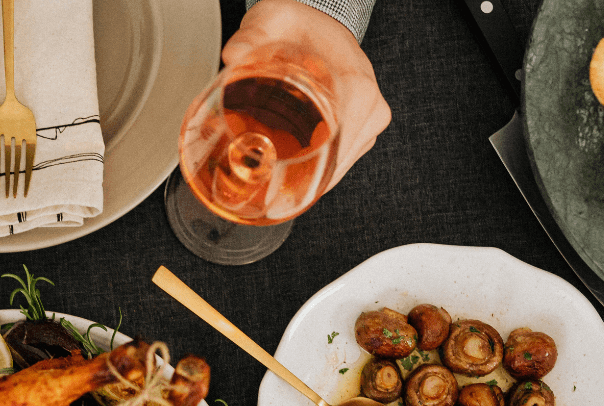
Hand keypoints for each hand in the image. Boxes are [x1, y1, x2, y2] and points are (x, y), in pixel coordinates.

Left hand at [223, 0, 389, 194]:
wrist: (321, 18)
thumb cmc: (301, 24)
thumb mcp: (273, 20)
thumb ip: (252, 36)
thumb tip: (233, 56)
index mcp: (357, 89)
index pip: (337, 150)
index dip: (305, 176)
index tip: (276, 186)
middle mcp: (370, 109)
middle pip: (335, 167)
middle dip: (299, 182)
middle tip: (264, 189)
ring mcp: (370, 121)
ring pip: (339, 169)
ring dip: (309, 179)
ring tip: (275, 182)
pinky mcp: (364, 128)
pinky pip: (342, 161)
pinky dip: (319, 170)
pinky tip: (294, 170)